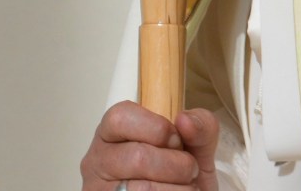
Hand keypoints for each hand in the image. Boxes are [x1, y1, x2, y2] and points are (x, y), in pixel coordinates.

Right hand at [78, 101, 220, 190]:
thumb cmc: (180, 175)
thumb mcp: (194, 147)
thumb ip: (199, 127)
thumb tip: (186, 120)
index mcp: (114, 133)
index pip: (121, 117)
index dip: (157, 128)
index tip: (177, 141)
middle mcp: (100, 160)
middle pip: (138, 157)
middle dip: (176, 165)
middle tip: (188, 171)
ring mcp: (103, 189)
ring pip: (144, 189)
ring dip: (178, 189)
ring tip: (183, 188)